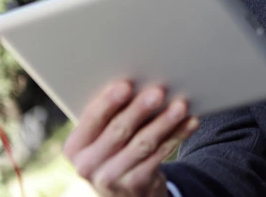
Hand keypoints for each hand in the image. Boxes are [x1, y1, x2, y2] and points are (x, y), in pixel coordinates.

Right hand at [64, 80, 199, 196]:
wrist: (122, 191)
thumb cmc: (113, 148)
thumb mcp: (101, 137)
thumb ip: (110, 115)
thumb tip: (140, 81)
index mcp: (75, 146)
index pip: (92, 118)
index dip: (109, 101)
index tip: (126, 84)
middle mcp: (88, 165)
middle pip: (118, 131)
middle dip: (140, 109)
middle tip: (158, 92)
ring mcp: (111, 178)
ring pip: (143, 144)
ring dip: (164, 122)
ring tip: (180, 105)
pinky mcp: (135, 184)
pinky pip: (160, 155)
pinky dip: (177, 136)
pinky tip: (190, 122)